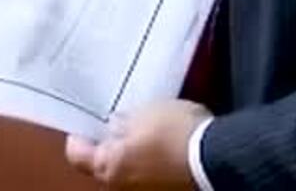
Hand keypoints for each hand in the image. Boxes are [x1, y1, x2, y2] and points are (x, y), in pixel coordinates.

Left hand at [65, 99, 209, 187]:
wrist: (218, 158)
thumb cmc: (175, 133)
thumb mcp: (146, 113)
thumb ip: (123, 121)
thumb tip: (114, 127)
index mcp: (109, 168)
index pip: (77, 154)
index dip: (80, 136)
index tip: (85, 125)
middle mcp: (122, 188)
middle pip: (105, 165)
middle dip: (111, 145)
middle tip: (121, 124)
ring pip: (130, 172)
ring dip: (135, 155)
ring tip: (149, 133)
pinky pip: (152, 177)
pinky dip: (154, 163)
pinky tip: (167, 146)